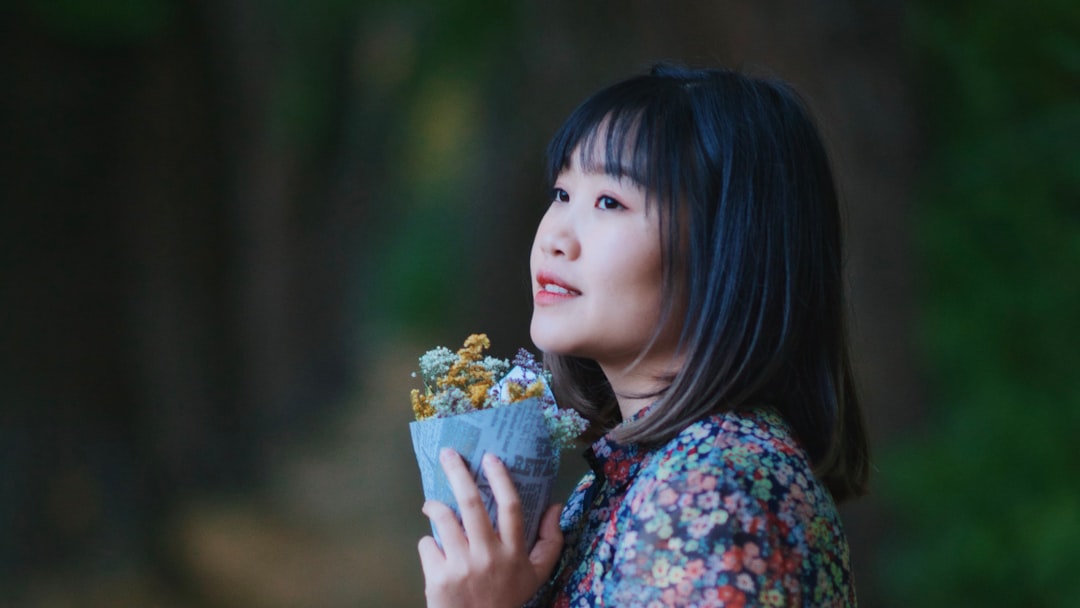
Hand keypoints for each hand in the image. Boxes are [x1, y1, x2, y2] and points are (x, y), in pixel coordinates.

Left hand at [418, 448, 562, 607]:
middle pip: (471, 503)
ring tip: (432, 504)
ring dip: (434, 505)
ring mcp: (461, 566)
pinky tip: (434, 550)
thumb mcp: (536, 574)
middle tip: (448, 454)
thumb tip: (556, 506)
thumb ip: (551, 541)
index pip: (511, 507)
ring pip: (443, 518)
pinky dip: (428, 542)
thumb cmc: (506, 598)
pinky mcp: (437, 577)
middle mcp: (488, 556)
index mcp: (513, 552)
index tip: (490, 457)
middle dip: (458, 473)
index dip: (501, 479)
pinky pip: (427, 544)